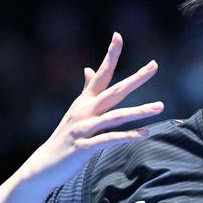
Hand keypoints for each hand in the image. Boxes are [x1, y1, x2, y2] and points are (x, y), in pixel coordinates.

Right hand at [19, 31, 163, 189]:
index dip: (110, 55)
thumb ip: (86, 91)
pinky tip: (144, 134)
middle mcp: (84, 111)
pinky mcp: (84, 147)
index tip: (118, 35)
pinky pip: (110, 139)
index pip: (101, 74)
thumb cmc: (64, 139)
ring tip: (160, 106)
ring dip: (139, 111)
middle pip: (114, 90)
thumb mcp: (76, 113)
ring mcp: (83, 128)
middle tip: (154, 65)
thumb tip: (88, 69)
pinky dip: (127, 136)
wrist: (42, 167)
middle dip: (135, 78)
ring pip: (116, 116)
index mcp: (84, 102)